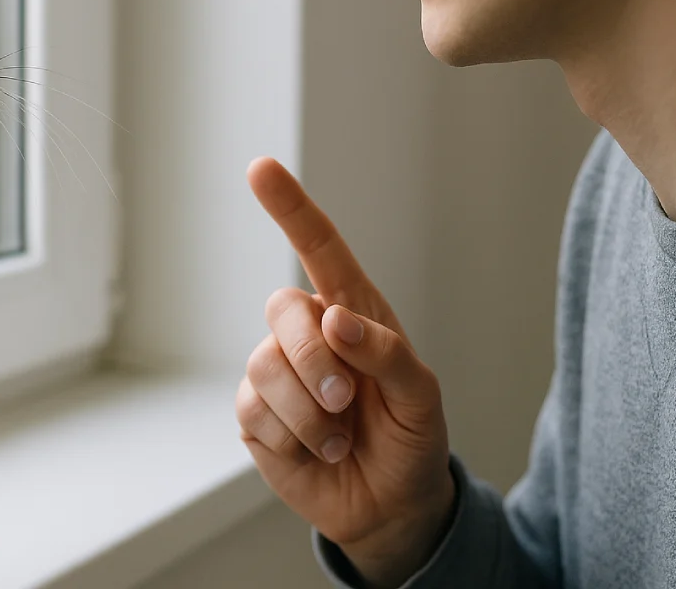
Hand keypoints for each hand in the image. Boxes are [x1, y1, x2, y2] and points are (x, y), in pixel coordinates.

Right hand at [236, 158, 454, 587]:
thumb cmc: (410, 439)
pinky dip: (291, 439)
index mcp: (352, 314)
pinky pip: (253, 411)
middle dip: (312, 359)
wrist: (390, 506)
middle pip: (283, 310)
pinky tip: (315, 451)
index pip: (318, 250)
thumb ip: (387, 354)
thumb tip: (334, 320)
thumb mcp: (422, 397)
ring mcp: (277, 374)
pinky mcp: (256, 416)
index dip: (290, 208)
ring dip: (307, 412)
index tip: (261, 169)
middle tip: (344, 401)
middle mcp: (308, 335)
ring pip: (264, 367)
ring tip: (338, 438)